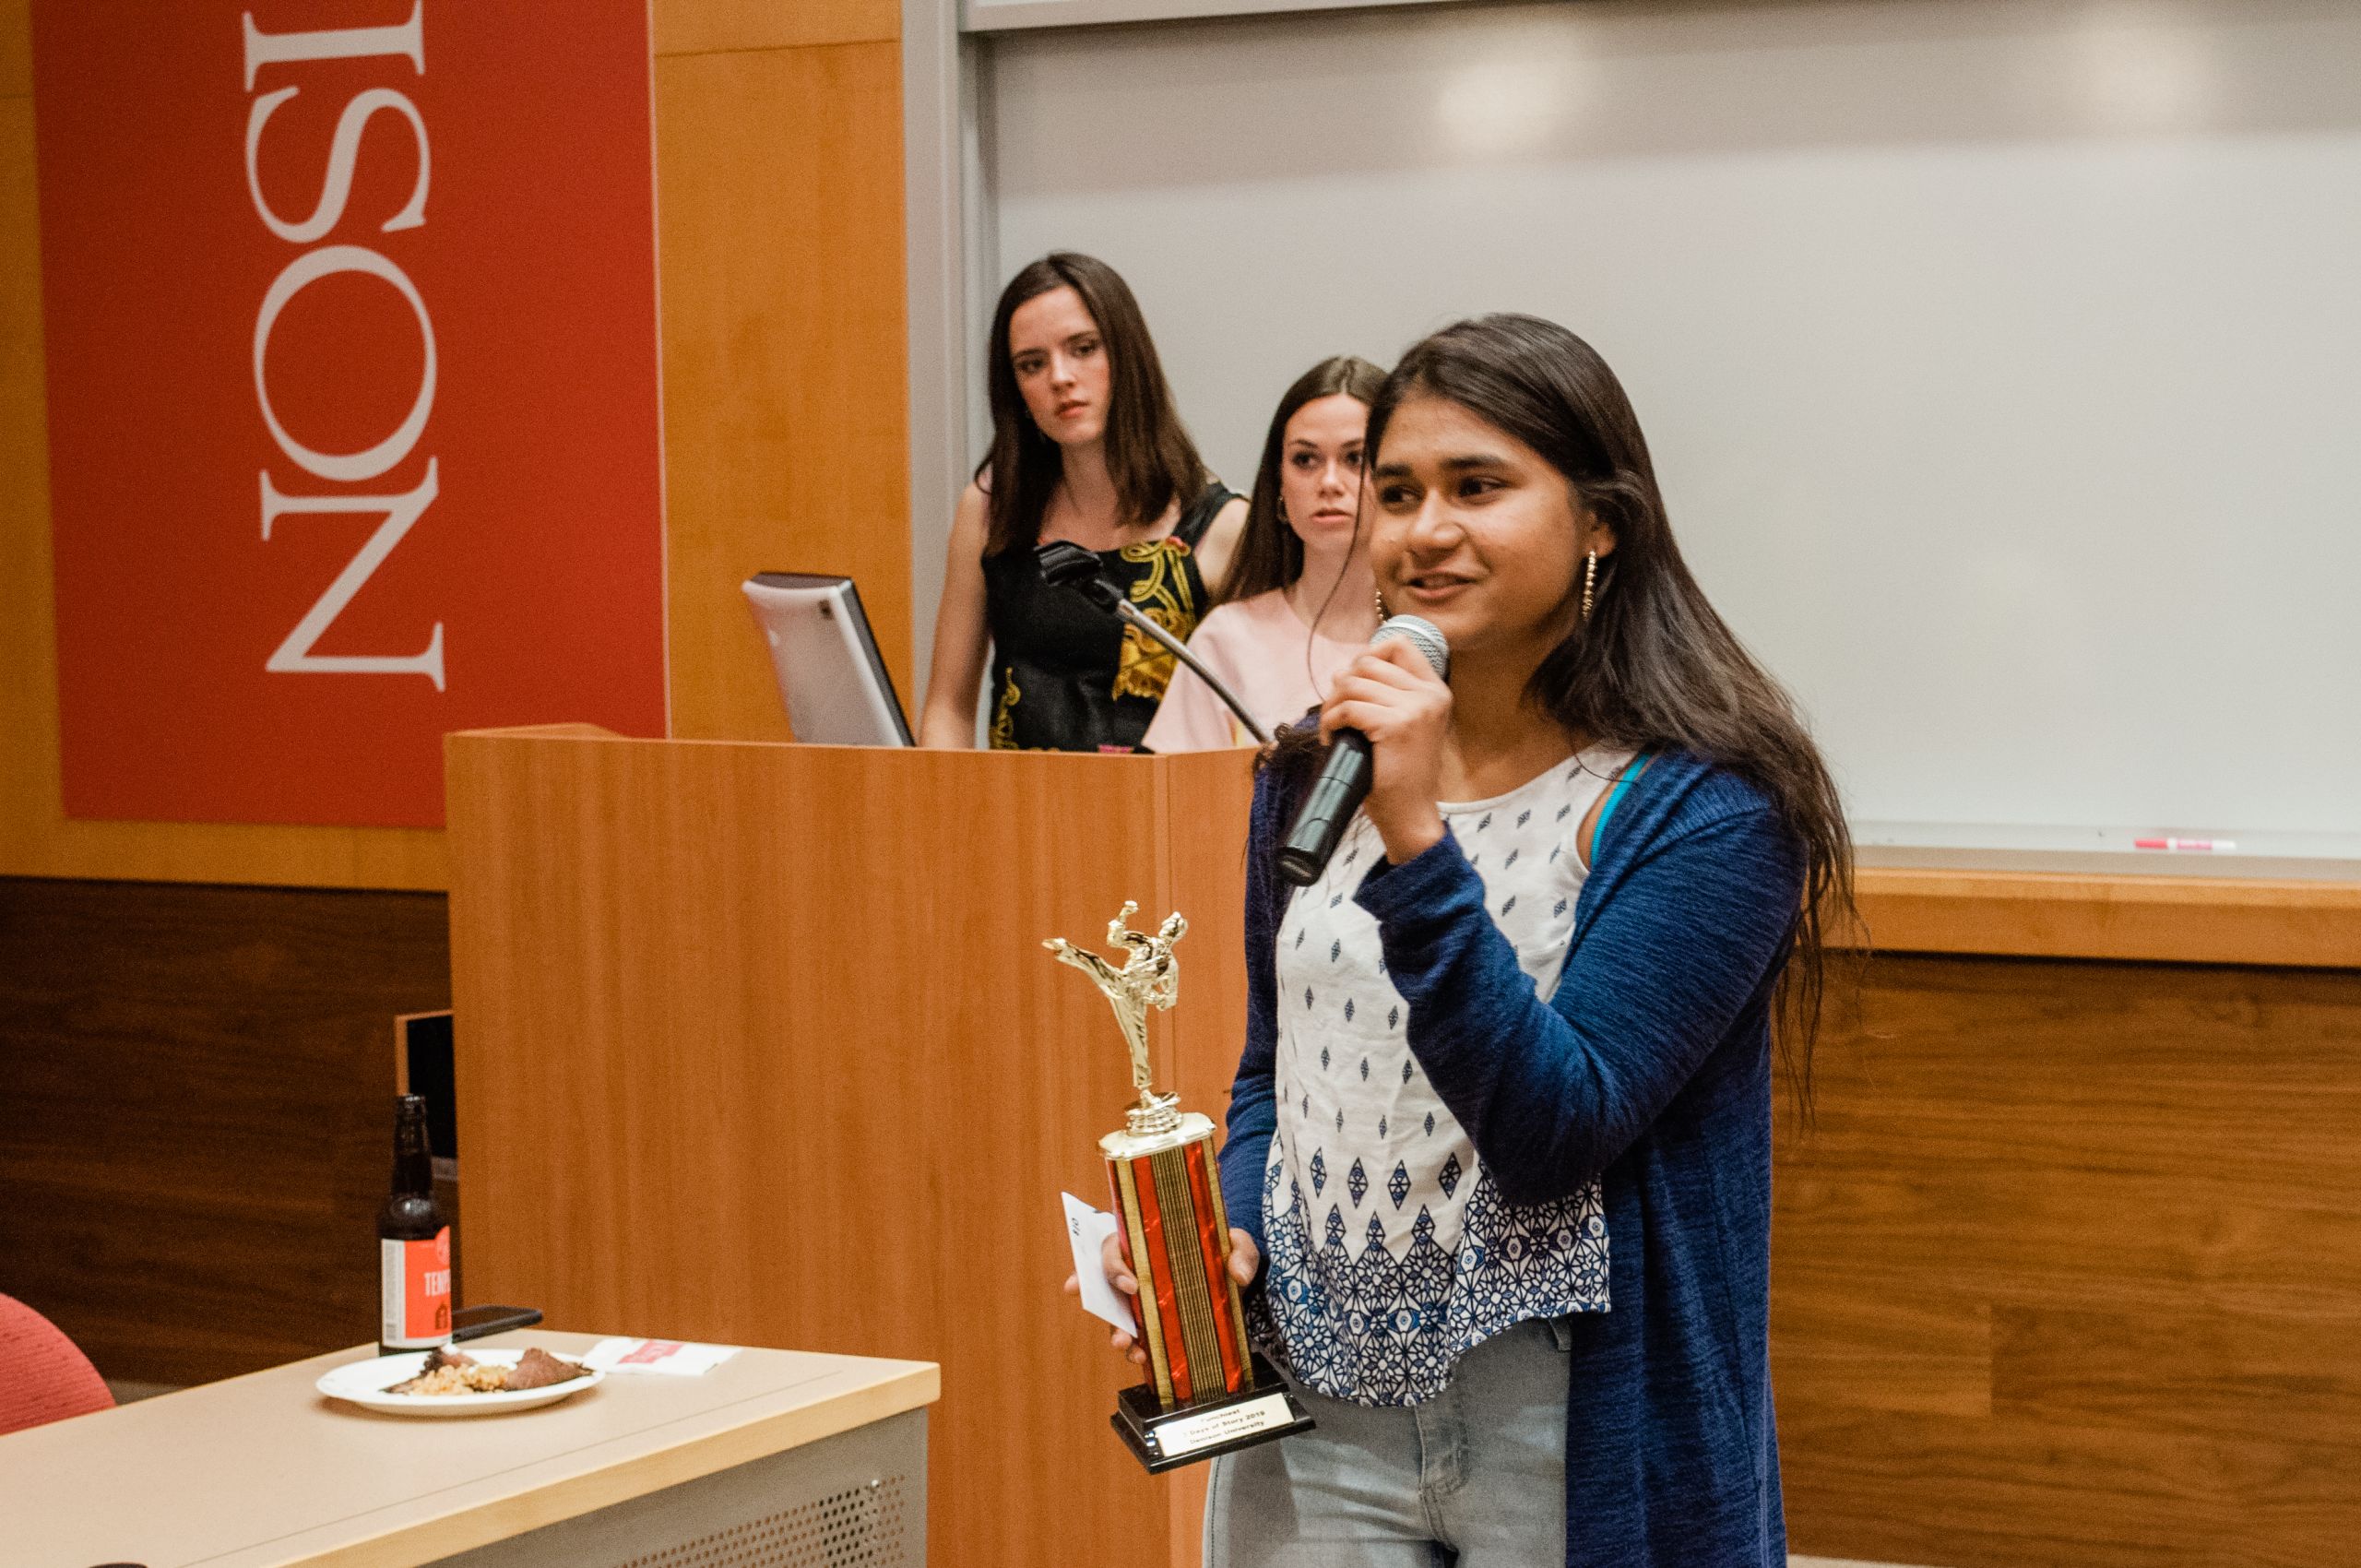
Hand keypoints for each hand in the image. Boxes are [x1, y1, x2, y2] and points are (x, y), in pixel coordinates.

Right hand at [1063, 1227, 1261, 1367]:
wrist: (1235, 1277)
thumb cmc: (1225, 1252)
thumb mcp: (1237, 1243)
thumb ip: (1241, 1251)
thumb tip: (1238, 1274)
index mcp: (1148, 1241)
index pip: (1116, 1245)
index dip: (1115, 1265)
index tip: (1132, 1285)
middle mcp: (1138, 1268)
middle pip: (1106, 1282)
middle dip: (1105, 1306)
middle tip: (1123, 1329)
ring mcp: (1142, 1297)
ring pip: (1116, 1314)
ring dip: (1117, 1333)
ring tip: (1129, 1348)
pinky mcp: (1153, 1321)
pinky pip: (1136, 1335)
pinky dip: (1136, 1348)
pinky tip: (1143, 1358)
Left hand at [1319, 638, 1450, 863]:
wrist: (1410, 813)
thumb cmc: (1401, 773)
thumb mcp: (1406, 725)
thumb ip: (1389, 695)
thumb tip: (1346, 669)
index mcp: (1436, 691)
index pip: (1399, 645)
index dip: (1369, 654)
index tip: (1355, 680)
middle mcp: (1430, 695)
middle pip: (1368, 662)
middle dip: (1343, 684)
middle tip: (1337, 712)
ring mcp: (1415, 709)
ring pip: (1353, 683)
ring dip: (1333, 703)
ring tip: (1333, 726)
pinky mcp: (1395, 725)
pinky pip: (1348, 707)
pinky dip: (1331, 721)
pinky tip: (1333, 738)